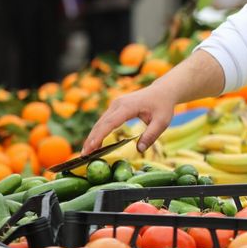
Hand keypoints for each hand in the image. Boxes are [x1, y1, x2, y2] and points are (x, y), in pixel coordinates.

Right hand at [83, 50, 224, 153]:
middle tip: (84, 156)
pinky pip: (104, 121)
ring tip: (87, 153)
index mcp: (128, 106)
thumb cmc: (163, 106)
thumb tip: (139, 150)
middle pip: (101, 123)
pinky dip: (98, 132)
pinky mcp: (115, 108)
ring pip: (100, 122)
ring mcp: (115, 105)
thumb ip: (151, 135)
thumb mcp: (162, 122)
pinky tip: (95, 144)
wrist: (163, 91)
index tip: (91, 148)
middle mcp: (118, 104)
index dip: (99, 136)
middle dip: (91, 139)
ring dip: (93, 137)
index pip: (110, 123)